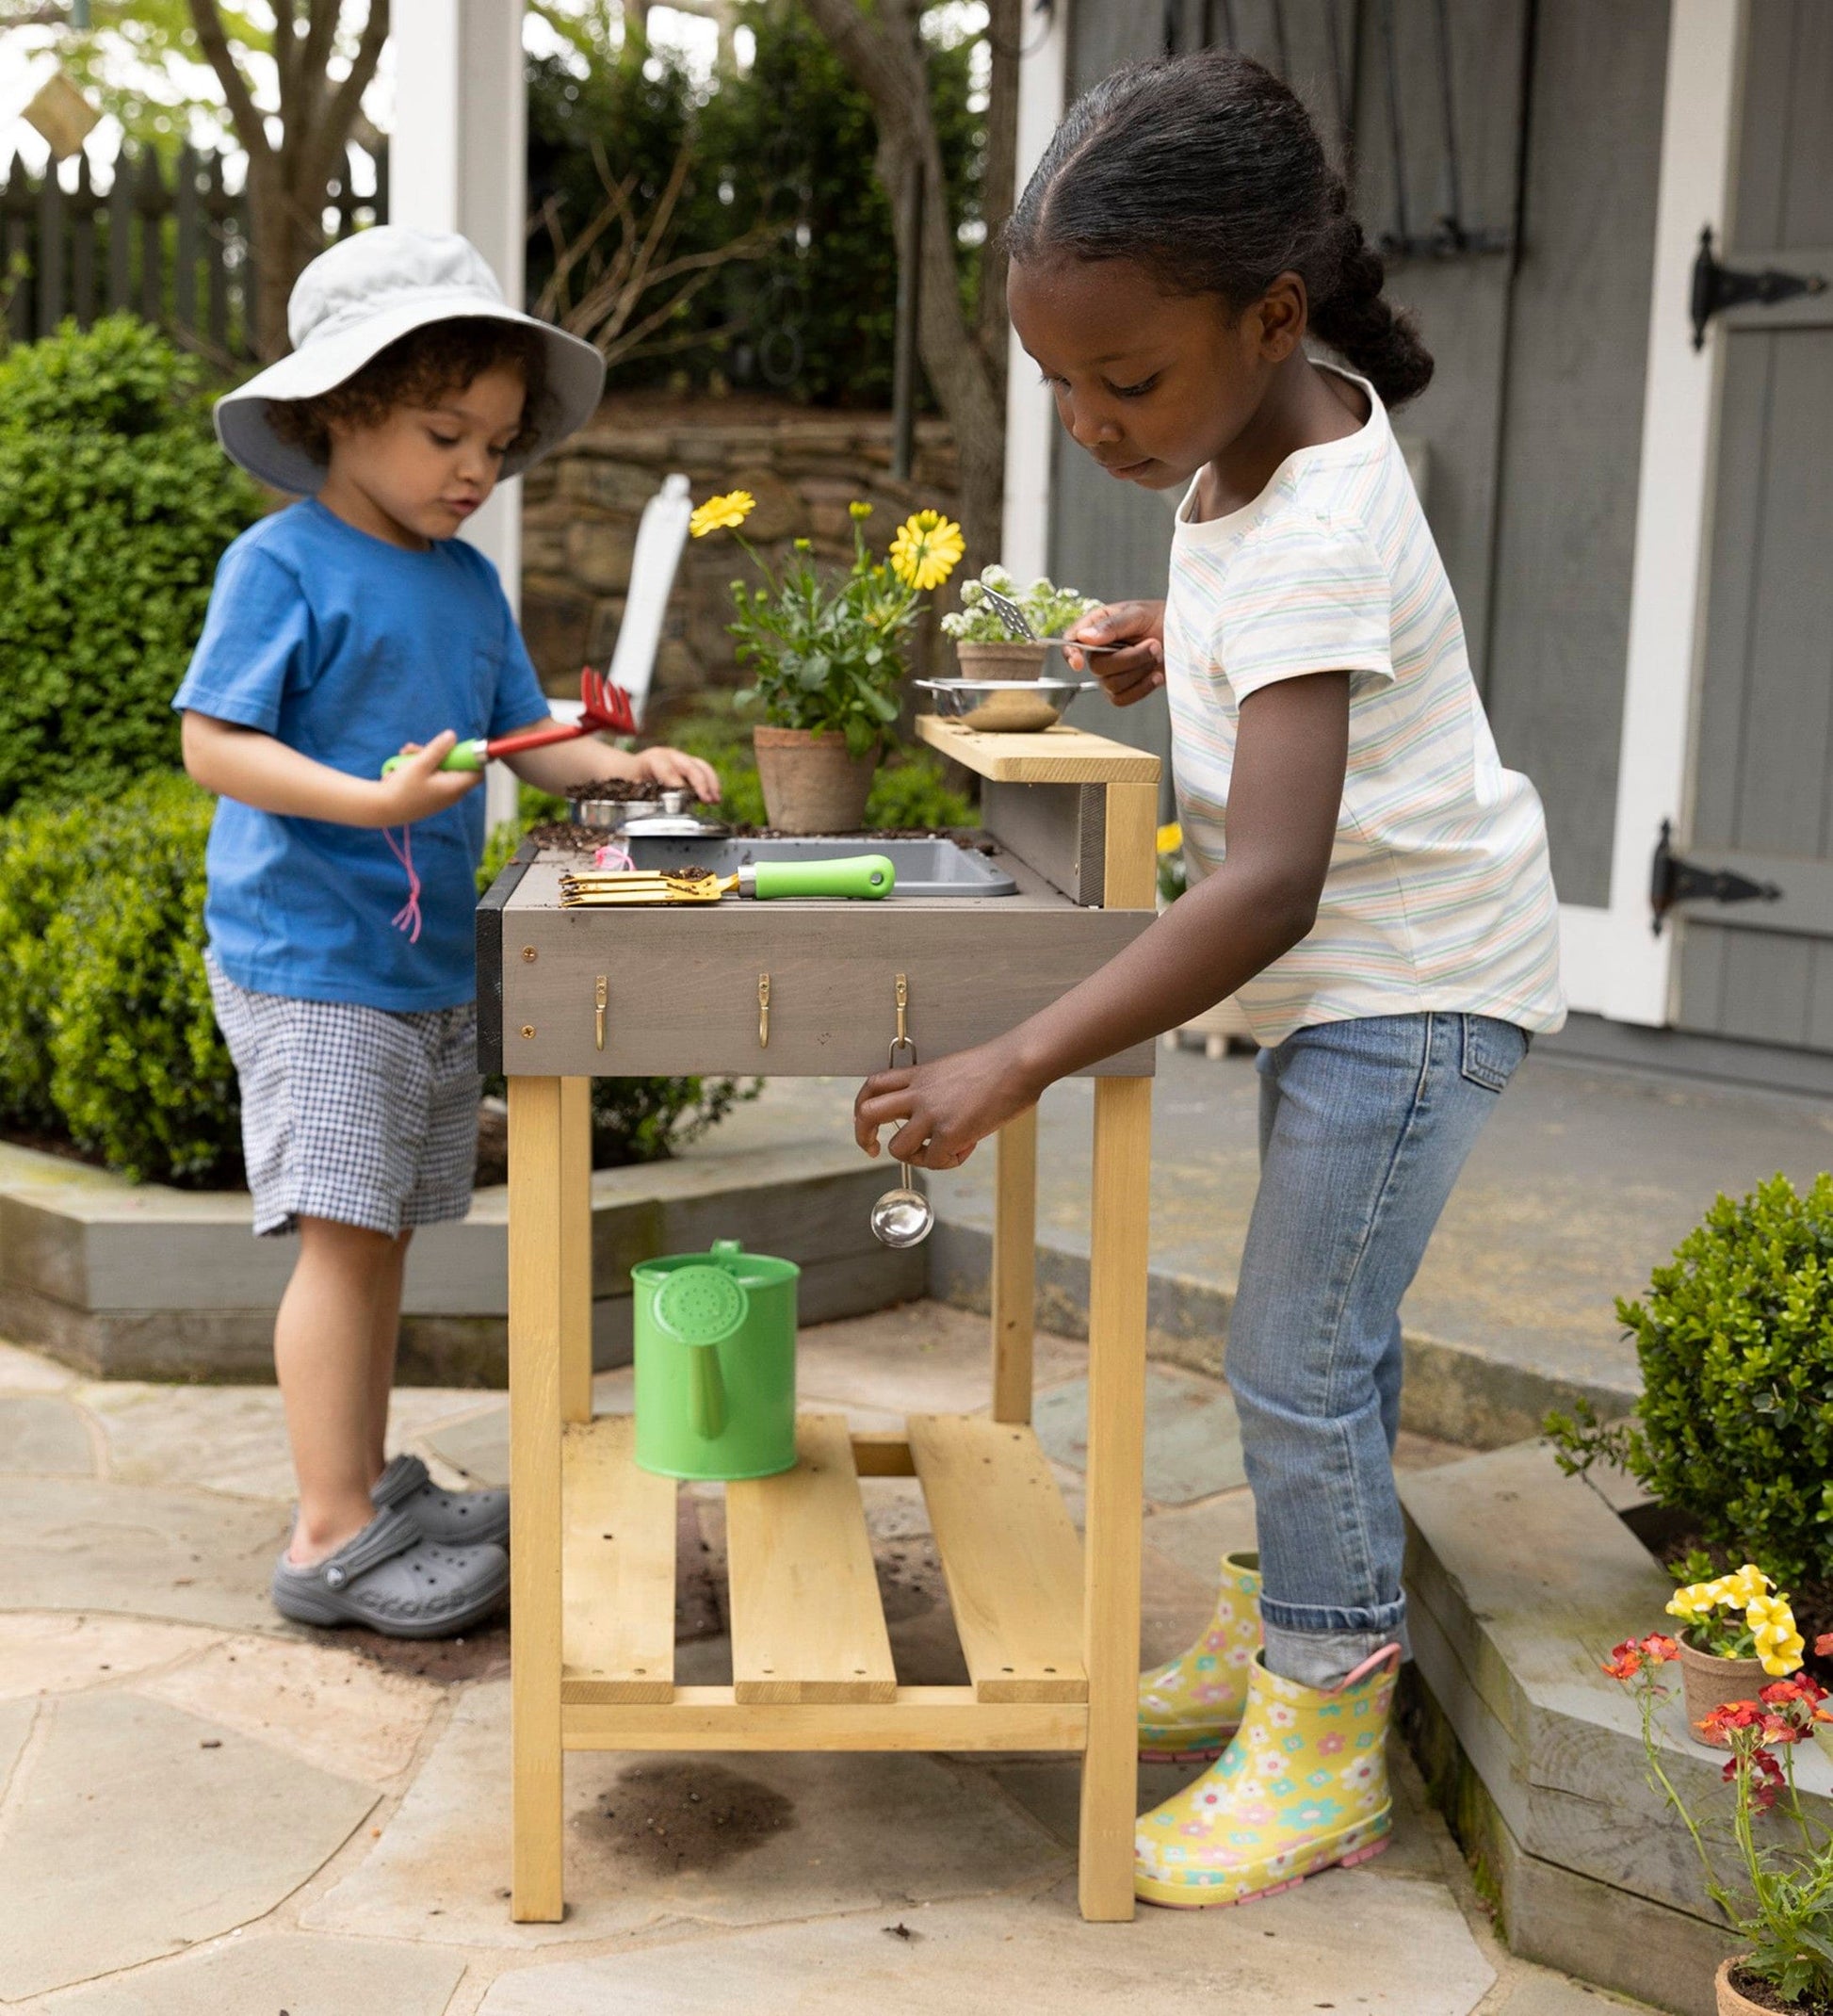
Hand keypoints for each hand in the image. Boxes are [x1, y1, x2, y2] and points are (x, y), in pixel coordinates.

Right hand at [374, 731, 482, 824]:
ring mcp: (441, 795)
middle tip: (418, 748)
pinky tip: (402, 764)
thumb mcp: (420, 764)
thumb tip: (453, 736)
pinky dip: (421, 768)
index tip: (458, 746)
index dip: (472, 757)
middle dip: (439, 753)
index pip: (477, 771)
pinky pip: (432, 776)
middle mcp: (452, 793)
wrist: (383, 809)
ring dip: (425, 758)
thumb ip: (438, 749)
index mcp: (455, 787)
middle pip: (456, 766)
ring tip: (404, 753)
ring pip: (440, 769)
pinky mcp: (431, 795)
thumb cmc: (403, 788)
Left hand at [636, 744, 721, 802]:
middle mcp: (669, 756)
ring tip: (716, 800)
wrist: (630, 768)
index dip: (677, 783)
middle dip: (700, 783)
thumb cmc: (628, 780)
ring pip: (700, 766)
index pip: (667, 769)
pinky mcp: (688, 764)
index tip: (686, 798)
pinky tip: (715, 797)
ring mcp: (680, 758)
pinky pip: (703, 770)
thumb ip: (641, 797)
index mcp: (652, 760)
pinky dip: (711, 783)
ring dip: (711, 783)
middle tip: (707, 800)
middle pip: (689, 766)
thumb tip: (659, 811)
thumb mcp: (628, 788)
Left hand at [854, 1039, 1040, 1170]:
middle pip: (868, 1113)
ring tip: (939, 1151)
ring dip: (915, 1157)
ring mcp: (932, 1113)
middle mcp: (919, 1093)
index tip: (869, 1121)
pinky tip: (967, 1147)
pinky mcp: (949, 1132)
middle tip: (872, 1149)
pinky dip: (948, 1161)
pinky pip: (934, 1161)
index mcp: (920, 1075)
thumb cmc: (999, 1066)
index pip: (873, 1085)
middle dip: (863, 1136)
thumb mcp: (954, 1071)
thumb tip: (938, 1124)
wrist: (1019, 1063)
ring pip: (897, 1148)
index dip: (862, 1105)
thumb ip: (937, 1092)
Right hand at [1065, 599, 1165, 705]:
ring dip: (1139, 671)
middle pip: (1097, 667)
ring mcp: (1109, 673)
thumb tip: (1085, 637)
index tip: (1078, 662)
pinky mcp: (1122, 690)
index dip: (1070, 653)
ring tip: (1157, 654)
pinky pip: (1122, 699)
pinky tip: (1155, 675)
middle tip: (1153, 644)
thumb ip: (1112, 625)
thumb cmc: (1159, 618)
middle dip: (1130, 658)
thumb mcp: (1137, 614)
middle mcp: (1098, 651)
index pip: (1071, 642)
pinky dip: (1142, 688)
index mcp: (1096, 627)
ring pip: (1111, 684)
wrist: (1182, 638)